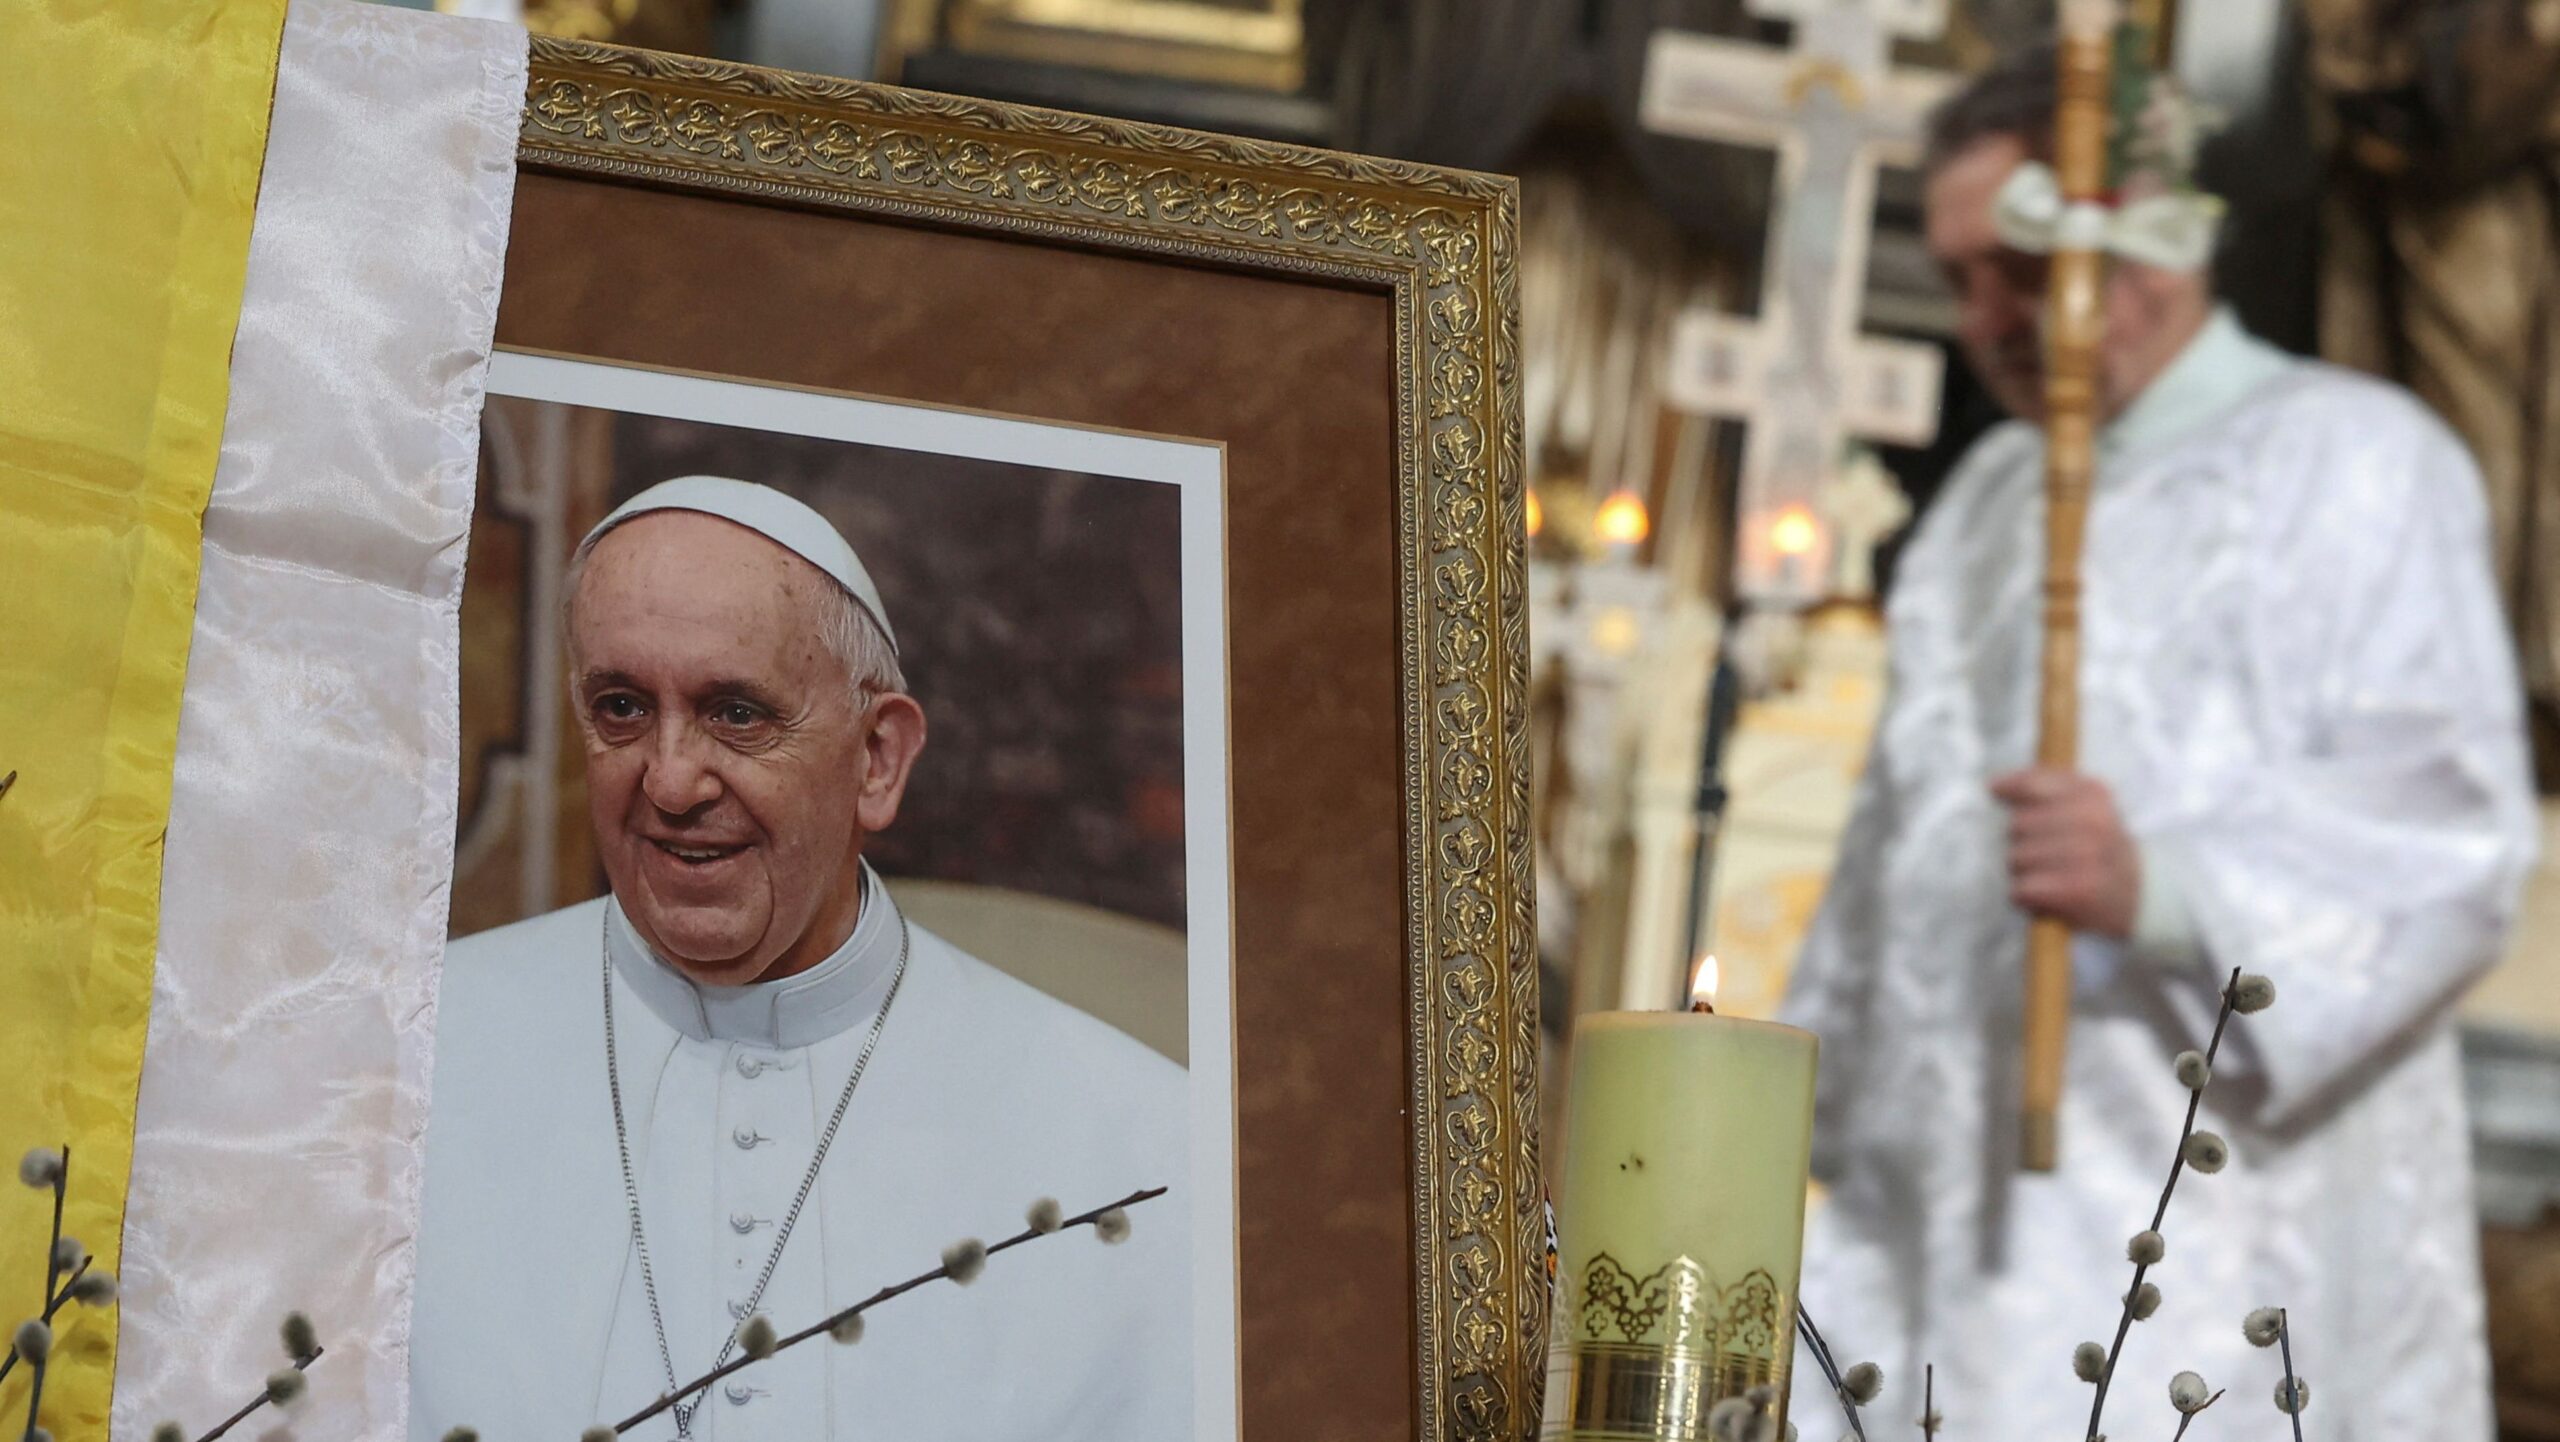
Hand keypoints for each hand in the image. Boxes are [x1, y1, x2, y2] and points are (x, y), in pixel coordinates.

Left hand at [1989, 768, 2139, 937]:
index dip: (2012, 796)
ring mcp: (2089, 855)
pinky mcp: (2080, 891)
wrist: (2139, 896)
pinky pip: (2023, 888)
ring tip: (2046, 875)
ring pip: (2017, 857)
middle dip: (2020, 841)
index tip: (2006, 801)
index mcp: (2094, 793)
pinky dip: (2024, 895)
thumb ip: (2038, 785)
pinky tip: (2042, 895)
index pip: (2030, 786)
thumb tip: (1993, 785)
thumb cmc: (2095, 846)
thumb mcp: (2080, 803)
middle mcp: (2095, 821)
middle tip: (2044, 854)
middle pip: (2018, 825)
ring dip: (2022, 871)